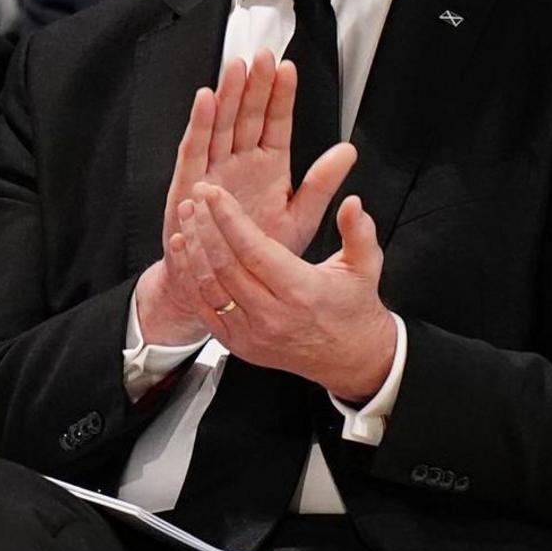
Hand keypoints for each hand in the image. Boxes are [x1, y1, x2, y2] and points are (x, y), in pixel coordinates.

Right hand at [131, 51, 354, 345]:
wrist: (226, 287)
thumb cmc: (260, 252)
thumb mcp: (301, 217)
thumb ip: (322, 183)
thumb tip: (349, 151)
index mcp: (268, 167)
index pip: (276, 123)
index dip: (281, 96)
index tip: (288, 69)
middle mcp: (240, 163)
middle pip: (248, 116)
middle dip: (255, 85)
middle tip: (262, 56)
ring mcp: (214, 171)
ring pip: (222, 125)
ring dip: (228, 95)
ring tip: (237, 68)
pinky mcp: (190, 185)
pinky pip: (195, 150)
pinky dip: (199, 125)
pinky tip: (206, 100)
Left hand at [167, 184, 399, 399]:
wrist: (349, 358)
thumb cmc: (354, 307)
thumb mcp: (365, 266)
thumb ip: (358, 231)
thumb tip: (352, 202)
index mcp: (300, 291)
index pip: (253, 249)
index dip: (229, 218)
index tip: (213, 192)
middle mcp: (272, 315)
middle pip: (225, 264)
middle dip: (205, 226)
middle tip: (195, 196)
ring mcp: (251, 333)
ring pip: (209, 286)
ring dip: (193, 249)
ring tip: (187, 217)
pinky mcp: (238, 344)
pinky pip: (204, 309)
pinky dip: (190, 279)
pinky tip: (185, 252)